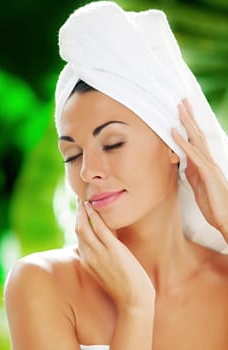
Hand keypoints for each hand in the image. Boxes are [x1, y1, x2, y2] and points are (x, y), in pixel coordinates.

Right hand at [75, 200, 154, 310]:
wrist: (134, 302)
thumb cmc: (124, 287)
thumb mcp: (107, 270)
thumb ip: (102, 257)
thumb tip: (106, 242)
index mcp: (87, 262)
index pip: (79, 238)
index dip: (78, 222)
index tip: (80, 212)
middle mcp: (89, 257)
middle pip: (78, 230)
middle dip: (77, 214)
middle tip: (79, 200)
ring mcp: (100, 253)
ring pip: (84, 227)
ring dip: (83, 211)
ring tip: (83, 199)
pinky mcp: (113, 250)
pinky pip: (99, 229)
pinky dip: (93, 216)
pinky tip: (92, 207)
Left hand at [171, 99, 227, 237]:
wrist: (225, 219)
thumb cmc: (213, 203)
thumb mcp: (198, 185)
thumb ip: (192, 172)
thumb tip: (184, 162)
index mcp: (205, 163)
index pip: (197, 140)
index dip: (190, 125)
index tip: (183, 112)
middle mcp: (208, 160)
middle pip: (197, 134)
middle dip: (189, 117)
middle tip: (182, 101)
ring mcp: (209, 165)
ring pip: (196, 139)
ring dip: (187, 123)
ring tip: (179, 108)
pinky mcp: (207, 173)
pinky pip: (193, 154)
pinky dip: (182, 142)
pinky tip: (174, 132)